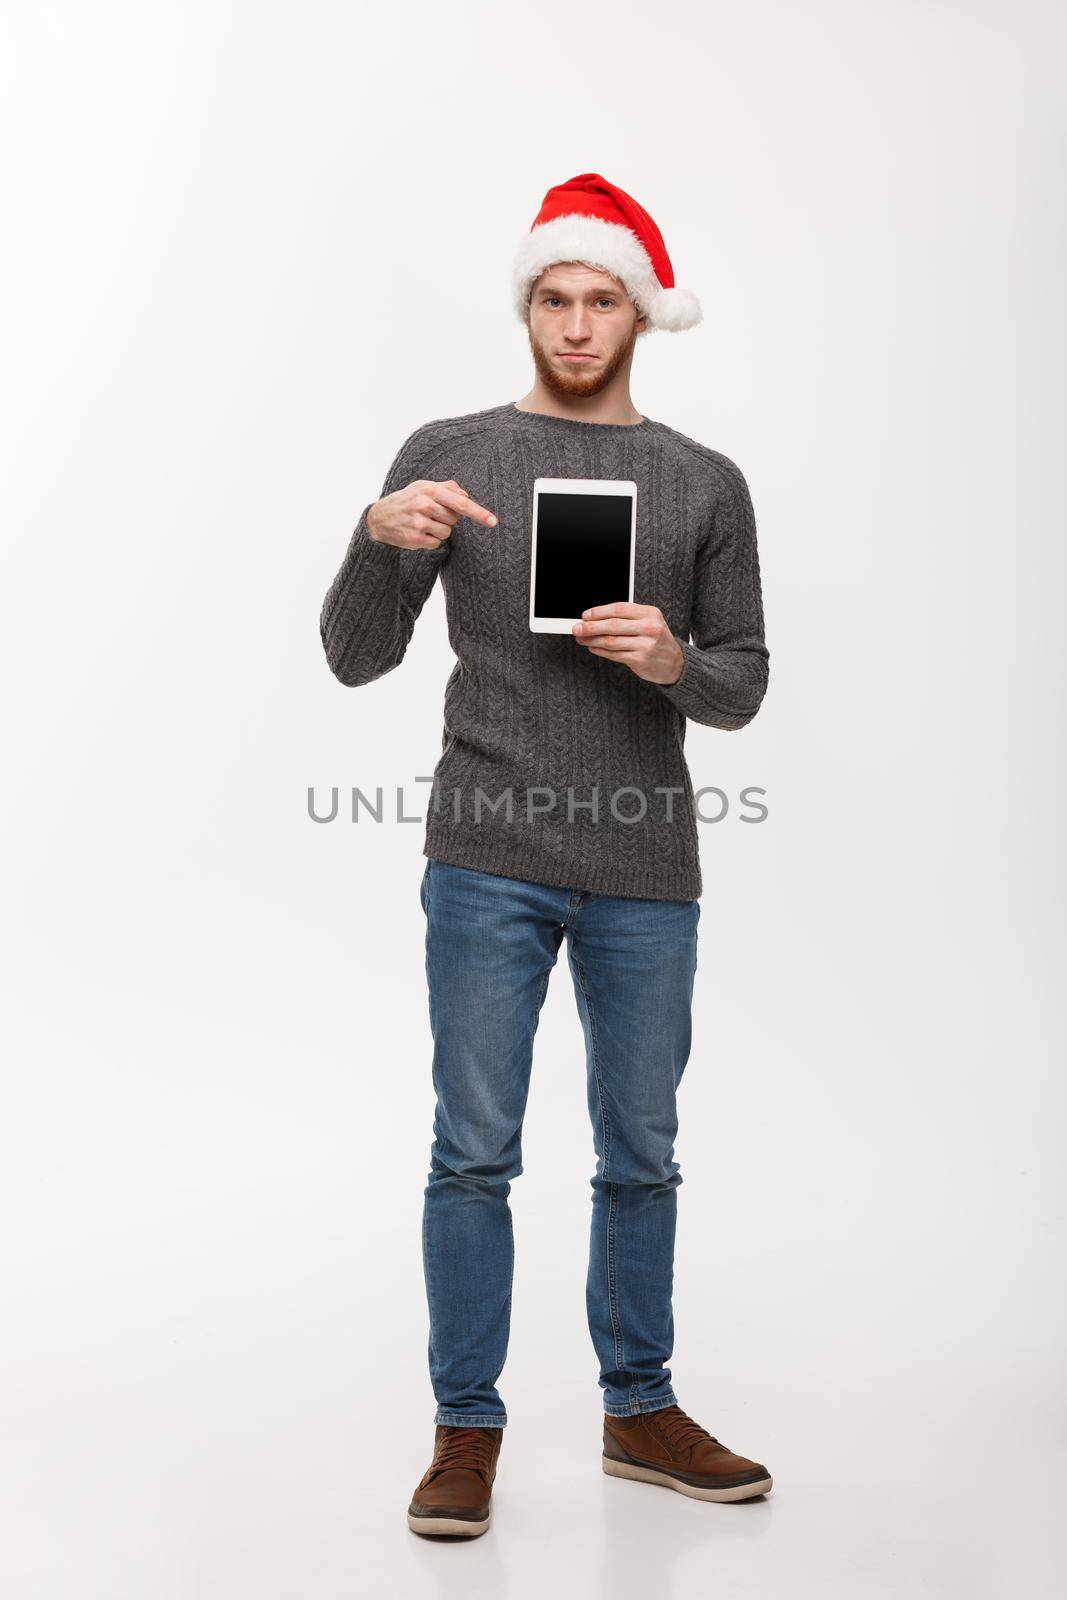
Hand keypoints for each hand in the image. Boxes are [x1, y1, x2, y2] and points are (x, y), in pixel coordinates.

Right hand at [367, 479, 496, 549]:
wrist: (379, 518)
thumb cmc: (406, 500)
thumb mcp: (423, 486)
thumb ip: (447, 487)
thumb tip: (466, 495)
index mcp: (429, 489)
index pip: (460, 503)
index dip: (478, 513)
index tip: (493, 521)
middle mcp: (423, 505)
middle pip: (455, 519)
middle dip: (447, 518)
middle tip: (431, 513)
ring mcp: (418, 523)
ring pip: (447, 532)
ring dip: (439, 530)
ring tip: (423, 523)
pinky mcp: (415, 539)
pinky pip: (437, 543)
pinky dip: (430, 540)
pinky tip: (418, 532)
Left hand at [572, 601, 684, 685]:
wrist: (674, 662)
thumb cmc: (657, 640)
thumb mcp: (649, 622)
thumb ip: (627, 618)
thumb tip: (596, 618)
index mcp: (650, 613)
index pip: (619, 609)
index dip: (599, 612)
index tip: (585, 615)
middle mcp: (649, 628)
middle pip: (613, 625)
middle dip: (591, 627)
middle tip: (577, 628)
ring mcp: (645, 645)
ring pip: (611, 641)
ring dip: (592, 640)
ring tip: (582, 639)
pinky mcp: (640, 660)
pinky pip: (614, 654)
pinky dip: (600, 651)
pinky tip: (593, 647)